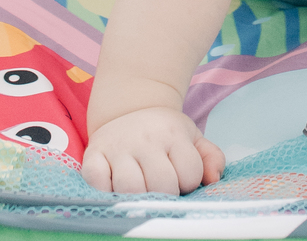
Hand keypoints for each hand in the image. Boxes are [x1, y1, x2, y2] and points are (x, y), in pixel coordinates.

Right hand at [82, 107, 224, 194]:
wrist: (129, 107)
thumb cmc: (164, 133)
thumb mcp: (191, 137)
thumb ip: (210, 157)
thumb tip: (213, 179)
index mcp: (173, 133)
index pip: (190, 174)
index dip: (188, 182)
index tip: (180, 175)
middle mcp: (145, 139)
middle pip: (162, 186)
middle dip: (166, 194)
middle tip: (160, 186)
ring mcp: (117, 147)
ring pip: (130, 189)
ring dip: (138, 198)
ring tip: (141, 190)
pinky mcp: (93, 155)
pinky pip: (97, 183)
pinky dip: (105, 193)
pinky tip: (114, 188)